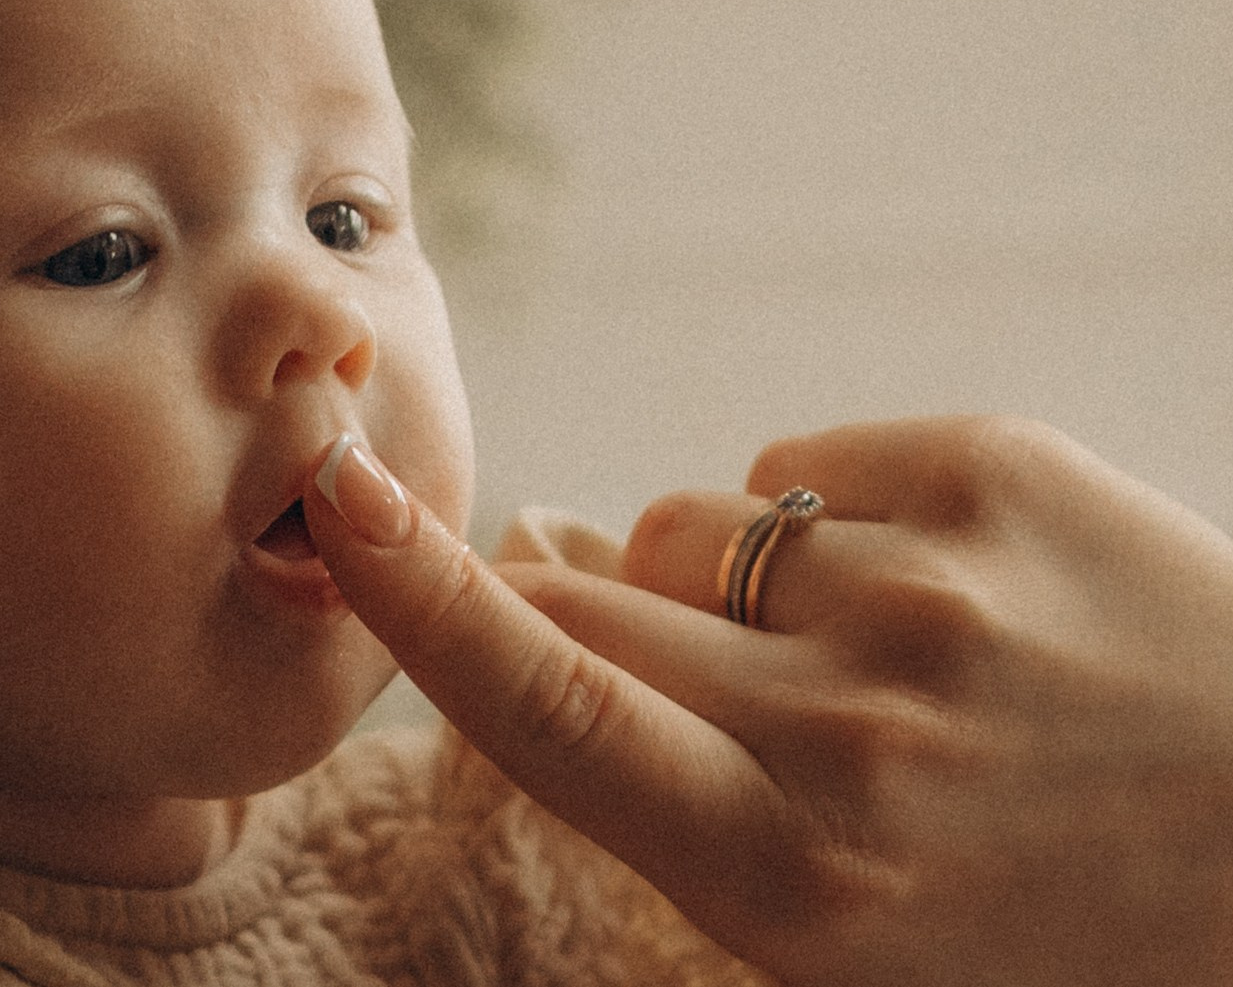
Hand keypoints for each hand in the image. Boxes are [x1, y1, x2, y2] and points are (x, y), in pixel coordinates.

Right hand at [304, 418, 1232, 985]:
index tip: (336, 499)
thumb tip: (547, 613)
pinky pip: (801, 468)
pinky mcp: (1002, 465)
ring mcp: (933, 582)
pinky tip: (942, 597)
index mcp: (796, 876)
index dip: (418, 598)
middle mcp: (852, 725)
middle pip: (593, 595)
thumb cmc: (1067, 919)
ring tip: (874, 660)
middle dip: (585, 613)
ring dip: (724, 585)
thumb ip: (679, 798)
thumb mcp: (851, 942)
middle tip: (687, 674)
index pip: (547, 706)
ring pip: (690, 528)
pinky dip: (831, 524)